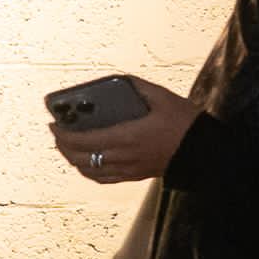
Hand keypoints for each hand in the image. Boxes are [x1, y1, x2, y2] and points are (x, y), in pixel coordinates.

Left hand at [52, 78, 190, 183]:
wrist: (205, 152)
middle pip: (79, 157)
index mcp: (126, 137)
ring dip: (72, 158)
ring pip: (88, 170)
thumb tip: (118, 80)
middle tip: (57, 132)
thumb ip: (137, 87)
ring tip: (67, 145)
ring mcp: (128, 169)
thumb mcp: (162, 97)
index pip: (82, 140)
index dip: (62, 134)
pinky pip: (102, 178)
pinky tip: (86, 162)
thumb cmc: (185, 122)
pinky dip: (88, 171)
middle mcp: (123, 157)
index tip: (53, 124)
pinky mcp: (134, 176)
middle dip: (62, 145)